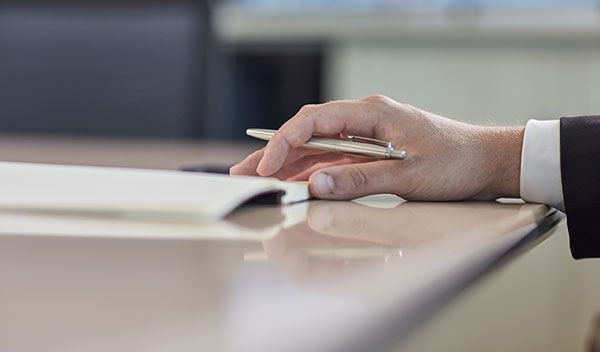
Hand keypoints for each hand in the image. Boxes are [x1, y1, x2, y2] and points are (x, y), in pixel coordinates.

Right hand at [231, 95, 523, 200]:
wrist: (489, 160)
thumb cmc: (457, 163)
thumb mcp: (409, 177)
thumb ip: (360, 180)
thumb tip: (316, 185)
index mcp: (373, 113)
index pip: (315, 121)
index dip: (285, 143)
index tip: (266, 166)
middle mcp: (366, 119)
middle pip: (308, 132)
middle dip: (275, 153)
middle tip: (244, 171)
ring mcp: (367, 134)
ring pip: (318, 146)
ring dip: (289, 164)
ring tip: (258, 179)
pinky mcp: (372, 150)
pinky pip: (334, 158)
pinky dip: (312, 171)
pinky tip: (292, 182)